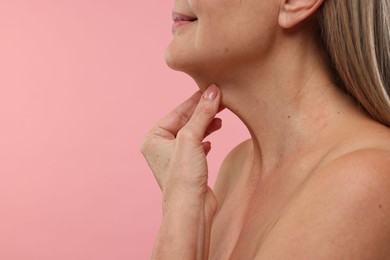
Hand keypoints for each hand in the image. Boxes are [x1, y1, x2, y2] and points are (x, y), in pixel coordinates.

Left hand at [140, 84, 222, 207]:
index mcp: (153, 138)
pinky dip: (205, 140)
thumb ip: (202, 113)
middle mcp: (160, 147)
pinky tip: (211, 140)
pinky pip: (196, 146)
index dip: (196, 100)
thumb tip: (213, 91)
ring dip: (206, 125)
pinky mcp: (186, 167)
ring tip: (221, 119)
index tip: (212, 89)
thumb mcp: (191, 139)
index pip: (177, 112)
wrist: (191, 210)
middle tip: (221, 101)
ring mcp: (173, 158)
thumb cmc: (183, 177)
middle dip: (203, 113)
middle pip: (185, 122)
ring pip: (192, 133)